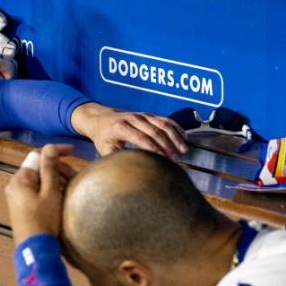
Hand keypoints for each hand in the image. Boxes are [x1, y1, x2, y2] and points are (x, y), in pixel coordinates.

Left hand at [4, 143, 76, 242]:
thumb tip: (49, 147)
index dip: (55, 152)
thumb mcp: (51, 192)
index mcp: (20, 179)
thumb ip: (50, 169)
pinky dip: (48, 189)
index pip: (38, 155)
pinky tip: (61, 194)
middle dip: (57, 169)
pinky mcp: (20, 205)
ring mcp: (16, 196)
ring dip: (55, 179)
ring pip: (38, 179)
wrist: (35, 249)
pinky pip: (35, 190)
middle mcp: (14, 185)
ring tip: (71, 186)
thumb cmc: (44, 220)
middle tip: (75, 175)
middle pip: (38, 168)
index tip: (73, 151)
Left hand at [70, 102, 186, 157]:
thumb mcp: (105, 149)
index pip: (140, 138)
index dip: (153, 149)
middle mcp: (133, 119)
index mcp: (121, 127)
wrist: (101, 118)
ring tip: (183, 150)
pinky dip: (176, 128)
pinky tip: (184, 137)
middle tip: (175, 159)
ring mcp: (143, 115)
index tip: (163, 160)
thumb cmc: (103, 137)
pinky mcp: (149, 115)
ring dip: (174, 137)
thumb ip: (116, 158)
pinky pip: (166, 120)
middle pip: (155, 131)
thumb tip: (127, 171)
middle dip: (167, 145)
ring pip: (163, 124)